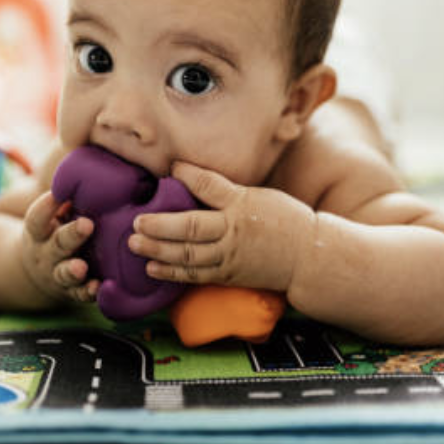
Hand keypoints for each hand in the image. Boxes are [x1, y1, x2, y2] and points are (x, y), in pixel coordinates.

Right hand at [20, 192, 99, 303]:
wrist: (34, 272)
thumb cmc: (51, 232)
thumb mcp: (50, 217)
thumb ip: (65, 202)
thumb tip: (90, 176)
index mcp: (38, 232)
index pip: (38, 218)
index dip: (47, 205)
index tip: (58, 193)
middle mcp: (45, 254)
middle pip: (57, 244)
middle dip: (72, 235)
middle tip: (88, 224)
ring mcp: (56, 274)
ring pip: (63, 273)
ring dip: (73, 270)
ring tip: (81, 267)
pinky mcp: (70, 292)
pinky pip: (78, 295)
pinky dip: (88, 292)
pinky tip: (99, 287)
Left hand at [129, 162, 316, 290]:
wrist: (308, 257)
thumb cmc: (284, 221)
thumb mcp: (259, 196)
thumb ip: (225, 191)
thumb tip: (190, 177)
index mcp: (242, 204)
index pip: (211, 185)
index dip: (189, 175)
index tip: (171, 167)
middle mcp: (234, 231)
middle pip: (191, 227)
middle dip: (160, 225)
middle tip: (136, 221)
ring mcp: (230, 256)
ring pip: (189, 255)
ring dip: (159, 250)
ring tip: (135, 244)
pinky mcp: (228, 275)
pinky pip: (196, 275)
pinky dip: (172, 272)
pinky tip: (152, 268)